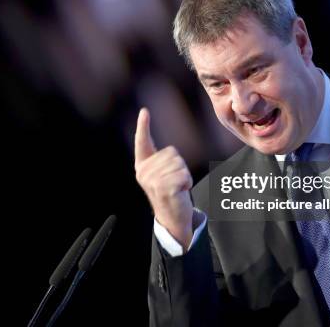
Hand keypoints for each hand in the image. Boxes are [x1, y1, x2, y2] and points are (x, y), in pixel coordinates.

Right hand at [134, 108, 193, 250]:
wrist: (172, 218)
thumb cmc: (169, 193)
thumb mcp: (161, 175)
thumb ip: (161, 161)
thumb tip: (170, 152)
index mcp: (142, 166)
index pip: (142, 142)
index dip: (143, 126)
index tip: (144, 111)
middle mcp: (144, 172)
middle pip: (172, 153)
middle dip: (179, 166)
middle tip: (174, 182)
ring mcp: (153, 181)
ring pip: (179, 163)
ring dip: (184, 175)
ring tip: (176, 187)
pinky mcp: (164, 188)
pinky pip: (183, 174)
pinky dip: (187, 182)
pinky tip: (180, 192)